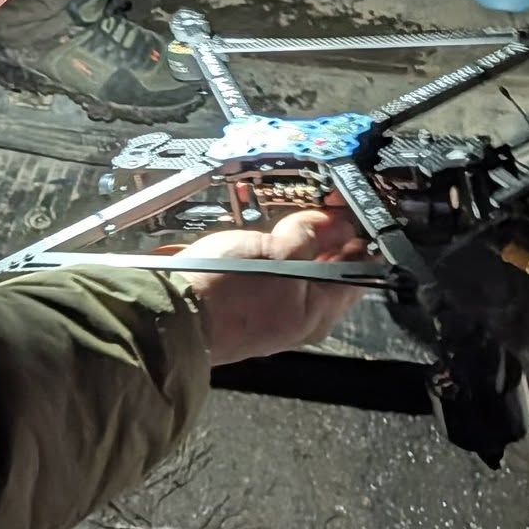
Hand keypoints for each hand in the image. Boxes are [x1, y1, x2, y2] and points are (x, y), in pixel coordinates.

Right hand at [179, 207, 367, 363]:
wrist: (169, 316)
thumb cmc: (222, 295)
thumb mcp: (275, 252)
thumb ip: (308, 236)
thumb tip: (333, 223)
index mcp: (317, 312)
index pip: (356, 272)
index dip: (358, 238)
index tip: (353, 212)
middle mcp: (299, 319)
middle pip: (326, 272)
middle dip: (328, 239)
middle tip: (325, 209)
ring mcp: (271, 316)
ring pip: (297, 273)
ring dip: (299, 245)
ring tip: (295, 220)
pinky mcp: (246, 309)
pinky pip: (270, 278)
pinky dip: (273, 257)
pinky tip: (265, 241)